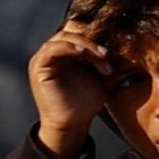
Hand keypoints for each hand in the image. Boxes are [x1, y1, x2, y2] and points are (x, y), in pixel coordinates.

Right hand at [25, 26, 117, 151]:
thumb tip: (119, 43)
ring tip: (99, 54)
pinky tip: (81, 52)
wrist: (73, 123)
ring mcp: (44, 59)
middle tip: (106, 54)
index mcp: (66, 56)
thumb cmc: (86, 103)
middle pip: (71, 34)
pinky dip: (67, 47)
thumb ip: (101, 60)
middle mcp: (54, 55)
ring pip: (62, 38)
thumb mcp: (98, 77)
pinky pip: (51, 49)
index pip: (79, 37)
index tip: (111, 54)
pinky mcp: (38, 66)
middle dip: (91, 42)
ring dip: (83, 44)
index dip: (95, 41)